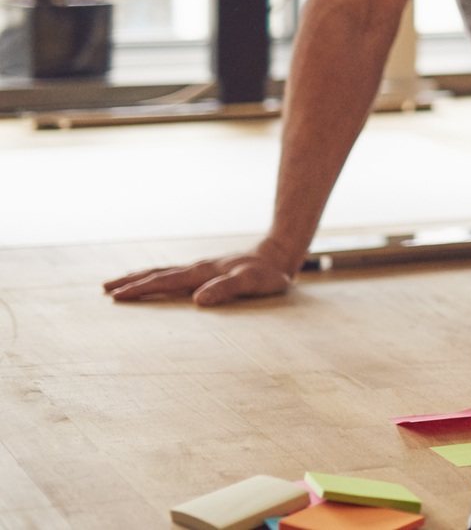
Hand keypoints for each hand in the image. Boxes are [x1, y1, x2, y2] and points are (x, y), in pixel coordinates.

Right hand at [102, 246, 296, 306]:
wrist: (279, 255)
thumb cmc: (267, 274)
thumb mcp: (251, 283)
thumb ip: (226, 290)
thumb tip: (198, 301)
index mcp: (201, 273)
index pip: (164, 281)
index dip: (140, 289)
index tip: (115, 296)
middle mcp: (196, 268)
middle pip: (157, 274)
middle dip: (131, 282)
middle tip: (104, 290)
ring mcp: (200, 268)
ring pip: (163, 271)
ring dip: (139, 277)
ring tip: (116, 283)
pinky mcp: (205, 271)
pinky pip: (174, 273)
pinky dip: (156, 276)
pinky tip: (153, 280)